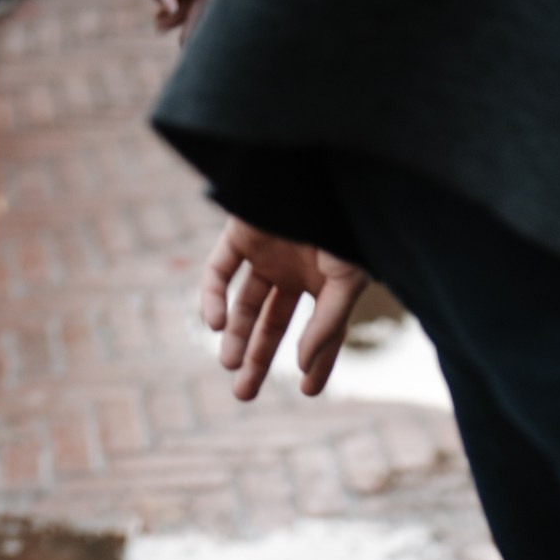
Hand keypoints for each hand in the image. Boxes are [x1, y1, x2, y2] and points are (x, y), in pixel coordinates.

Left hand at [202, 218, 369, 399]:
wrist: (321, 166)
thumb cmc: (345, 222)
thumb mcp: (345, 281)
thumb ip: (326, 325)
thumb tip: (301, 365)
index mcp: (328, 280)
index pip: (322, 331)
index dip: (317, 362)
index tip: (308, 393)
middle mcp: (296, 269)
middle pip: (272, 323)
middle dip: (258, 359)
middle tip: (242, 394)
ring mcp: (267, 251)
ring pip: (245, 303)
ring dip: (236, 336)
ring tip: (228, 365)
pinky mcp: (240, 232)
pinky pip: (219, 271)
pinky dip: (214, 297)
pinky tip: (217, 323)